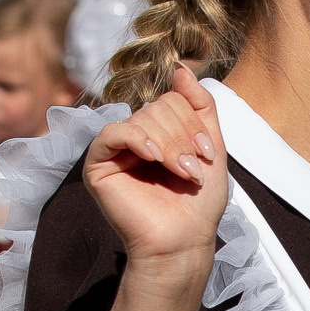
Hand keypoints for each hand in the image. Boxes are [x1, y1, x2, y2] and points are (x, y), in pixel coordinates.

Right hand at [85, 63, 227, 275]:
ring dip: (169, 145)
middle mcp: (135, 139)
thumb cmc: (198, 204)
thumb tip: (181, 68)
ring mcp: (116, 151)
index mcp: (160, 133)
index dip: (193, 122)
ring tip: (181, 173)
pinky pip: (112, 132)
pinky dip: (137, 139)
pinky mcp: (98, 166)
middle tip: (192, 169)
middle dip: (182, 136)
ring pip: (141, 118)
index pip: (172, 101)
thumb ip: (200, 104)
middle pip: (157, 107)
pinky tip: (153, 158)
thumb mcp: (211, 146)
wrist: (183, 242)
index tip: (208, 154)